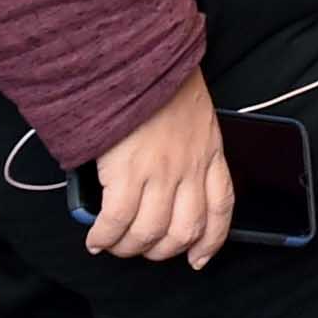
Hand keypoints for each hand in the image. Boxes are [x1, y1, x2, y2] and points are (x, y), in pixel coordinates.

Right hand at [84, 77, 231, 266]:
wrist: (139, 59)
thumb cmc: (162, 79)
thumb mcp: (195, 113)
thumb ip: (191, 145)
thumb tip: (169, 178)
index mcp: (210, 151)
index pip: (222, 207)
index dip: (211, 240)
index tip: (199, 258)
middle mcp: (190, 168)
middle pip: (184, 229)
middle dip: (163, 249)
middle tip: (143, 248)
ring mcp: (160, 172)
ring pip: (150, 232)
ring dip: (130, 247)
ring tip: (114, 244)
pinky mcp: (127, 172)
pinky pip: (117, 221)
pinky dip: (105, 236)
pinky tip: (95, 238)